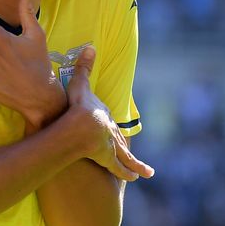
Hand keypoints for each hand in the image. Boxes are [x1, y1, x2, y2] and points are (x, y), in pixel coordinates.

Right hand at [64, 46, 153, 181]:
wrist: (80, 125)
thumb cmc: (77, 106)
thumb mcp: (79, 85)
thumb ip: (83, 68)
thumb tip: (90, 46)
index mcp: (105, 117)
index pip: (110, 123)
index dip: (111, 128)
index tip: (114, 131)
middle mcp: (111, 132)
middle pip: (120, 141)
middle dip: (127, 148)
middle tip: (138, 153)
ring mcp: (110, 146)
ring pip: (124, 156)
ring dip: (135, 164)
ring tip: (147, 172)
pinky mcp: (106, 158)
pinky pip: (118, 168)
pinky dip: (127, 172)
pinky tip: (135, 179)